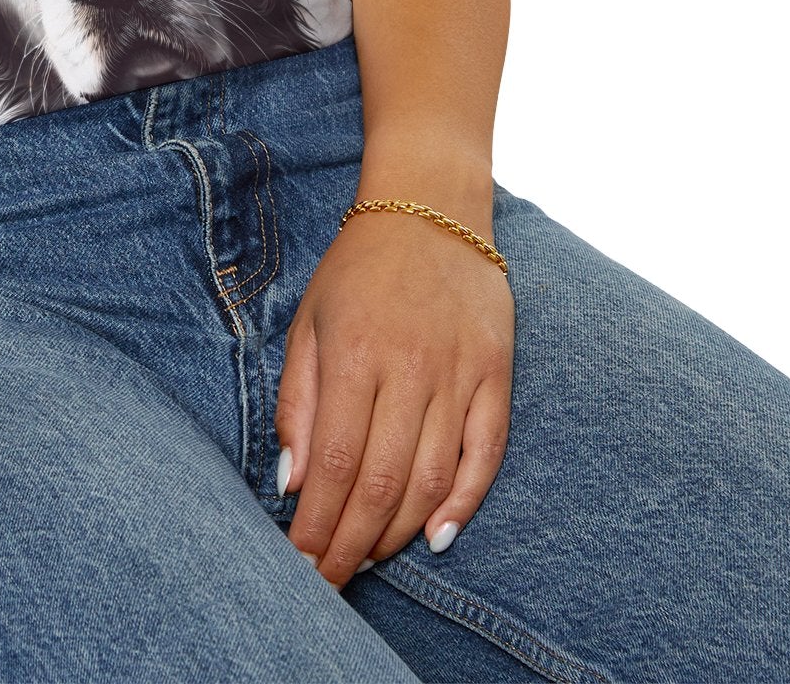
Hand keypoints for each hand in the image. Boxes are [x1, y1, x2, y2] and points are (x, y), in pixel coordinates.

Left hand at [275, 200, 514, 586]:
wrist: (430, 208)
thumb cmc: (358, 269)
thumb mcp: (309, 322)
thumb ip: (298, 402)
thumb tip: (292, 482)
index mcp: (355, 354)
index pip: (335, 462)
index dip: (318, 523)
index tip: (300, 562)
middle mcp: (410, 368)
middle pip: (382, 482)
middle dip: (352, 543)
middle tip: (330, 581)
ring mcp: (459, 373)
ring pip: (432, 478)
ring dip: (398, 531)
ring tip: (369, 559)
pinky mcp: (497, 374)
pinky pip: (486, 454)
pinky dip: (464, 502)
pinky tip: (437, 536)